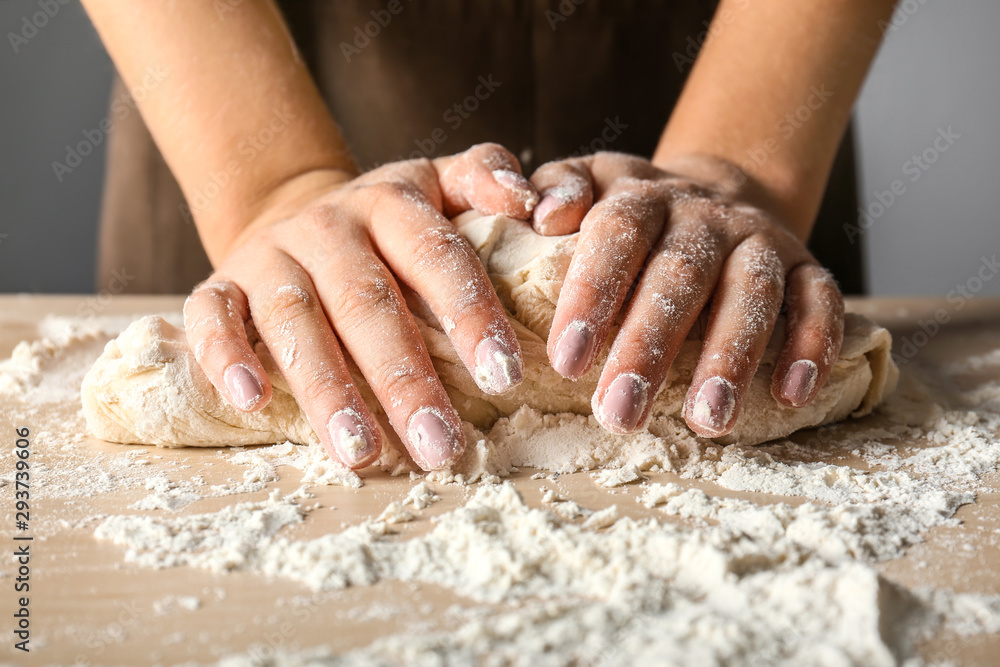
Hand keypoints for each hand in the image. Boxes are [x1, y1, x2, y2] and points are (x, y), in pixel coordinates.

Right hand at [182, 144, 539, 469]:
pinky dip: (225, 356)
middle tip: (440, 446)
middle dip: (404, 379)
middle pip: (367, 303)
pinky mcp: (221, 284)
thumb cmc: (386, 221)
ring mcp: (268, 255)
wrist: (291, 208)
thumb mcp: (436, 183)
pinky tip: (252, 402)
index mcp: (389, 203)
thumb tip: (529, 202)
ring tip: (361, 453)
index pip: (435, 256)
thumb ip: (483, 177)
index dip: (470, 315)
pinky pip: (211, 316)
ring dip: (327, 388)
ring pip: (295, 320)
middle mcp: (326, 226)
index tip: (504, 377)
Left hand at [528, 152, 843, 436]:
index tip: (568, 360)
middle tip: (620, 414)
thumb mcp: (586, 184)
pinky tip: (792, 394)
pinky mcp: (806, 264)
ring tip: (706, 420)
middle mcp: (705, 214)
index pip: (618, 234)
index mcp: (642, 196)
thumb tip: (542, 215)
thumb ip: (553, 188)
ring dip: (731, 358)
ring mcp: (760, 239)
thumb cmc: (628, 212)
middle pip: (681, 275)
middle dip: (650, 347)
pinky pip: (821, 300)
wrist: (713, 192)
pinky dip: (813, 345)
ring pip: (752, 293)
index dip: (594, 293)